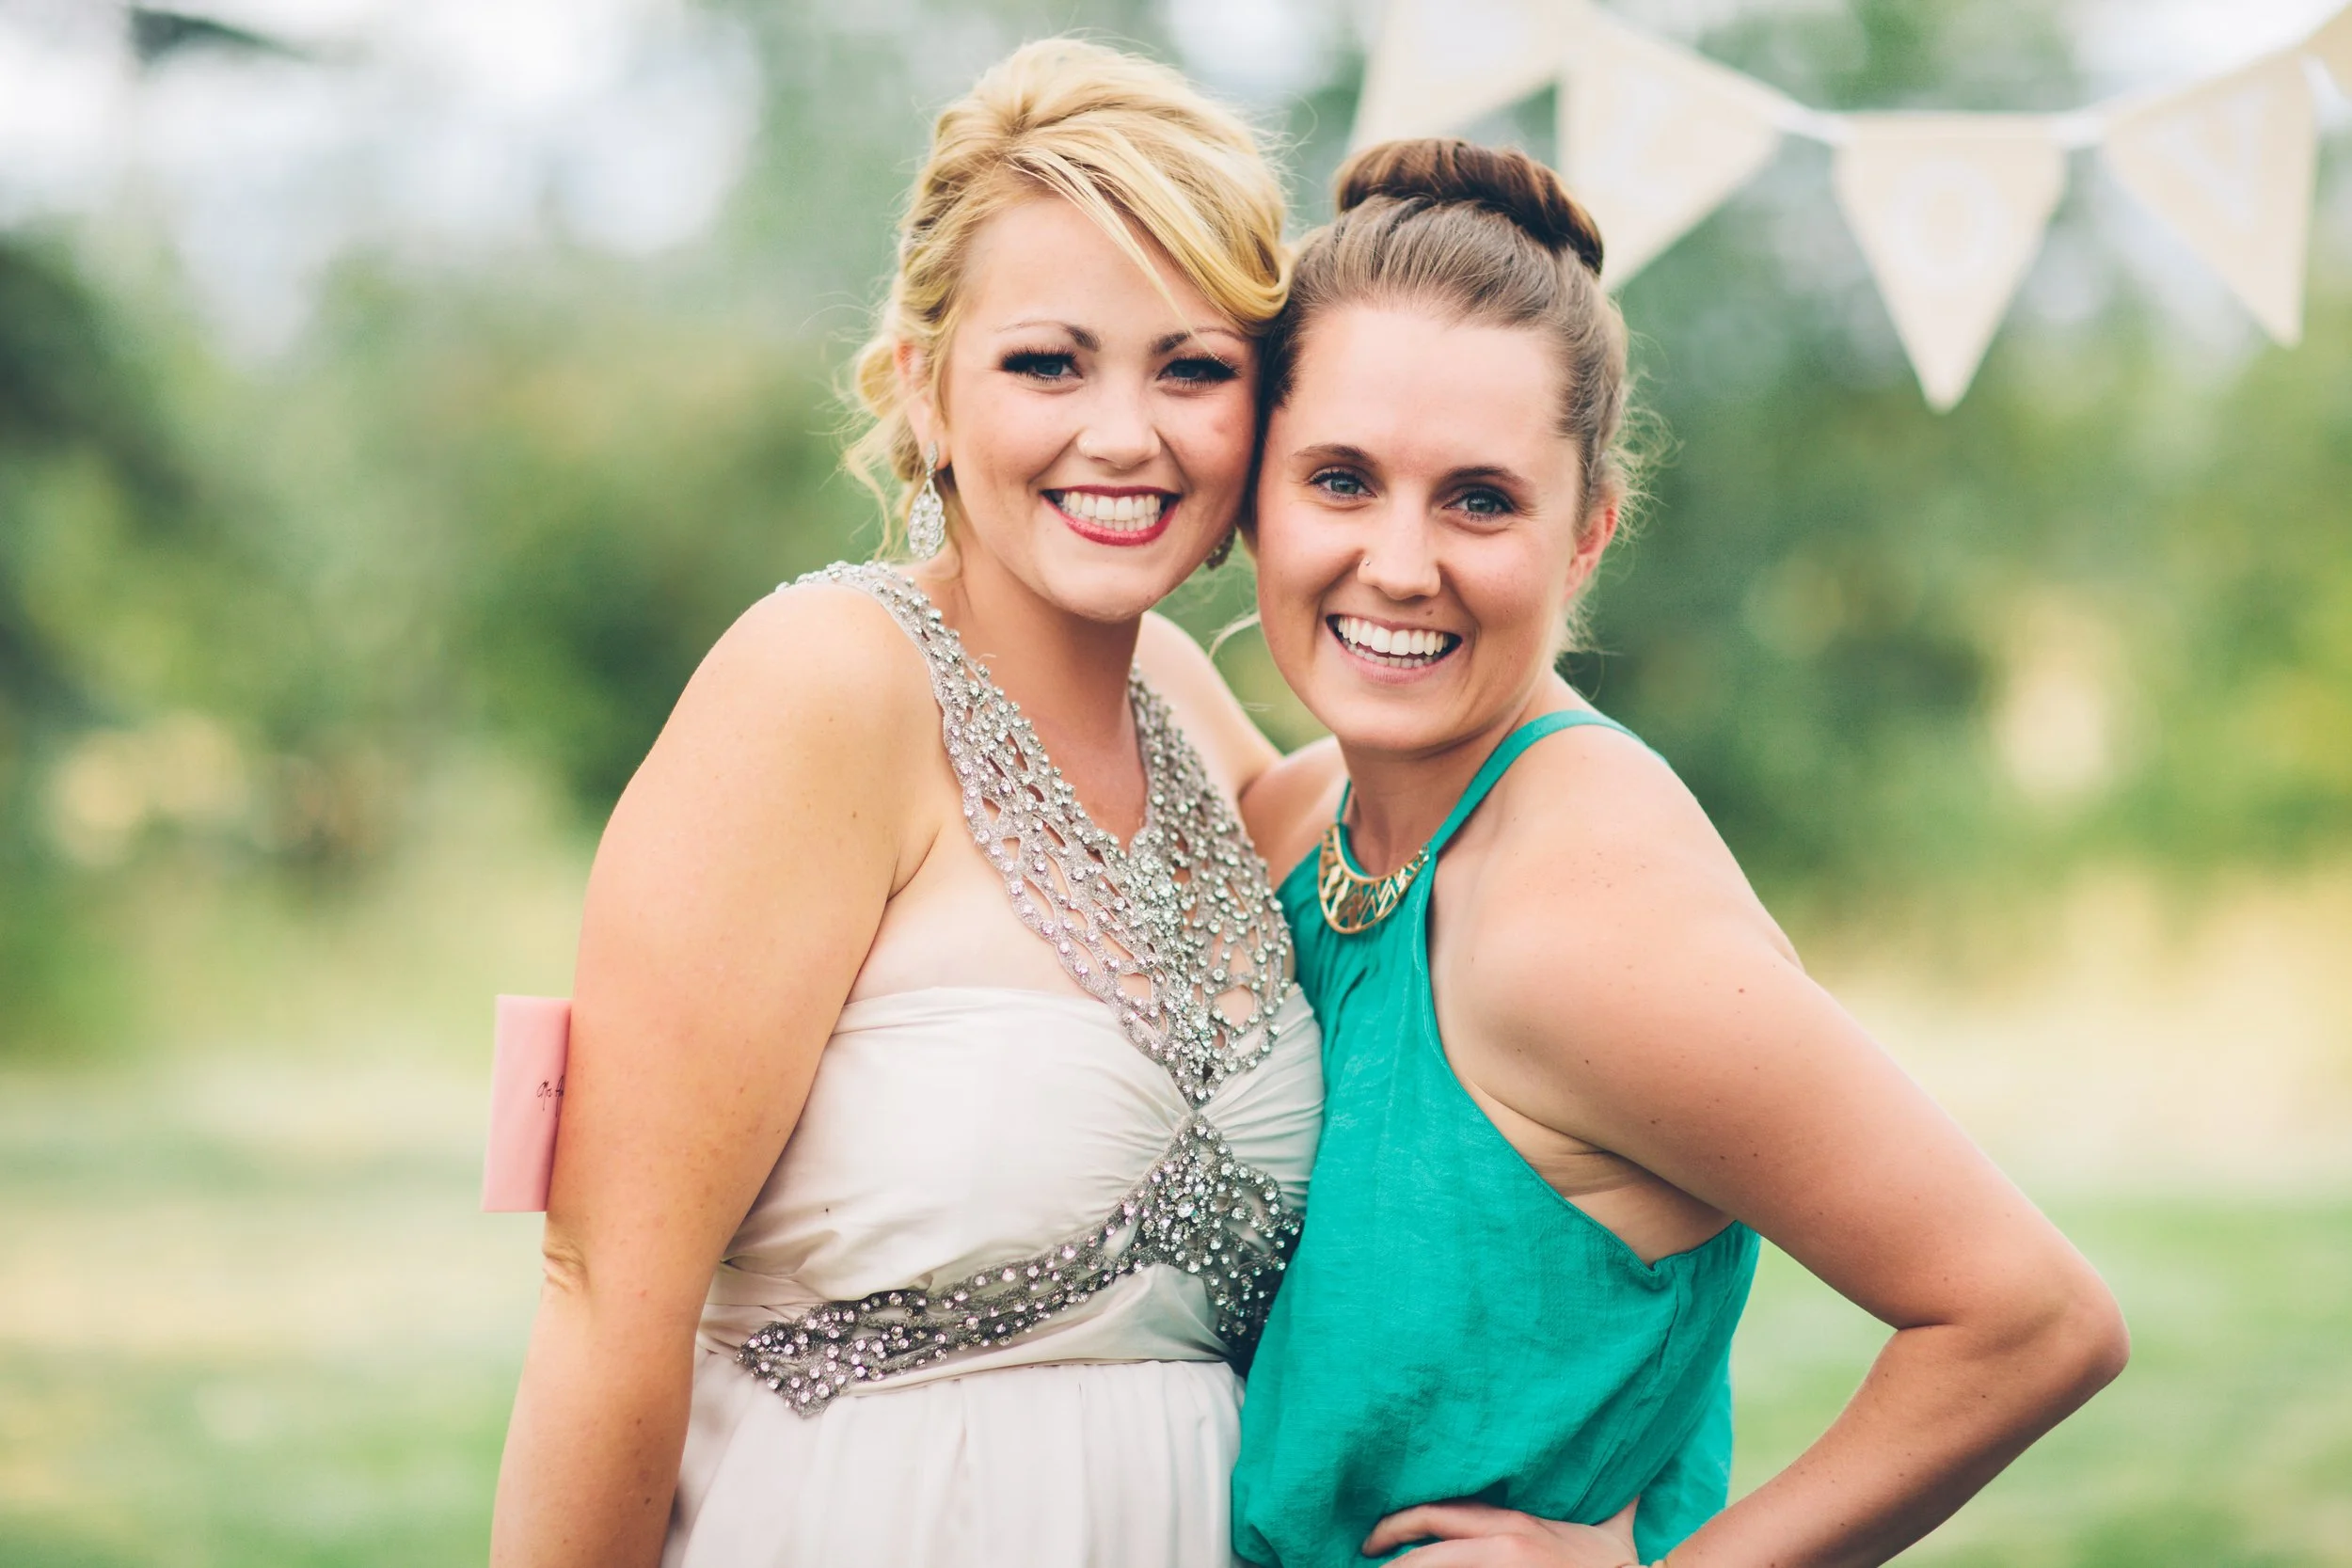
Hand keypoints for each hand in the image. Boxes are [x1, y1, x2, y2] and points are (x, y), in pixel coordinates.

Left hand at [1362, 1496, 1640, 1565]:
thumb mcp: (1609, 1528)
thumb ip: (1610, 1498)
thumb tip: (1630, 1473)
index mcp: (1512, 1525)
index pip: (1435, 1514)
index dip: (1397, 1525)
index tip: (1372, 1537)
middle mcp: (1503, 1546)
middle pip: (1423, 1554)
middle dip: (1388, 1556)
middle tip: (1364, 1557)